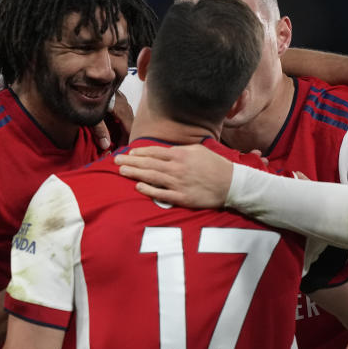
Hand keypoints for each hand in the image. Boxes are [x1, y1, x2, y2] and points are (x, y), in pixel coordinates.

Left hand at [92, 90, 134, 150]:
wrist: (82, 81)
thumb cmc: (87, 97)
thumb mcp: (92, 116)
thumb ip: (100, 130)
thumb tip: (106, 145)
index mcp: (118, 106)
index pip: (129, 125)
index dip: (128, 138)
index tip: (124, 147)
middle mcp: (122, 100)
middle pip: (131, 120)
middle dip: (127, 133)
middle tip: (122, 144)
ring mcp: (120, 97)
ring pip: (128, 114)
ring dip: (125, 126)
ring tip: (120, 137)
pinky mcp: (116, 96)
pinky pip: (124, 110)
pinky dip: (123, 120)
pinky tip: (116, 126)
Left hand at [114, 144, 231, 207]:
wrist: (231, 184)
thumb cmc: (215, 166)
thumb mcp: (198, 151)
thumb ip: (180, 150)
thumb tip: (165, 150)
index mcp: (181, 154)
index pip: (155, 152)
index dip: (140, 153)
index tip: (129, 153)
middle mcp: (177, 168)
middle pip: (149, 164)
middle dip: (130, 162)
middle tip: (116, 161)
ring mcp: (179, 183)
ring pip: (152, 177)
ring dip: (135, 174)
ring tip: (121, 171)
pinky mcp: (182, 198)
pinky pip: (162, 194)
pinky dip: (149, 191)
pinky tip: (138, 187)